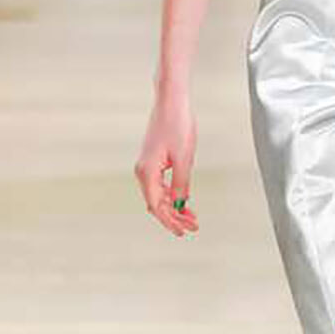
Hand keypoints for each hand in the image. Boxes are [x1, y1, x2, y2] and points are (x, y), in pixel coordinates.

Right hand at [134, 88, 198, 236]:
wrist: (171, 102)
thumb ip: (181, 184)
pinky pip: (159, 185)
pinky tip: (182, 201)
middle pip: (156, 203)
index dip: (170, 221)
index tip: (183, 230)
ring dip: (173, 207)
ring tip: (190, 217)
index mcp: (147, 172)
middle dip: (173, 217)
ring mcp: (146, 166)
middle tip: (191, 227)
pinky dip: (171, 195)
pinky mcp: (153, 161)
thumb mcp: (184, 158)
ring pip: (158, 195)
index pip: (157, 206)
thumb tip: (180, 203)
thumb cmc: (176, 124)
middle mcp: (143, 171)